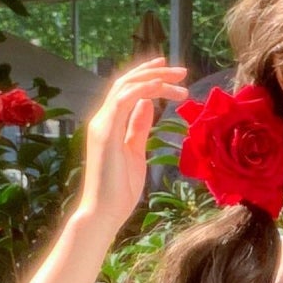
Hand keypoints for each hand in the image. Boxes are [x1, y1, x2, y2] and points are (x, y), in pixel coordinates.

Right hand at [75, 57, 188, 232]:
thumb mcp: (135, 152)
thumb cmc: (119, 190)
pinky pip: (124, 99)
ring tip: (180, 77)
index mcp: (108, 124)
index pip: (126, 90)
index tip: (168, 72)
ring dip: (154, 78)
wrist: (104, 213)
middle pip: (126, 82)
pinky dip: (144, 89)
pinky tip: (162, 87)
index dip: (146, 77)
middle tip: (181, 70)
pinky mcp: (105, 132)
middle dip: (153, 72)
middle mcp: (102, 119)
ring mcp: (101, 124)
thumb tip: (147, 105)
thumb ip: (138, 127)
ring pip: (126, 86)